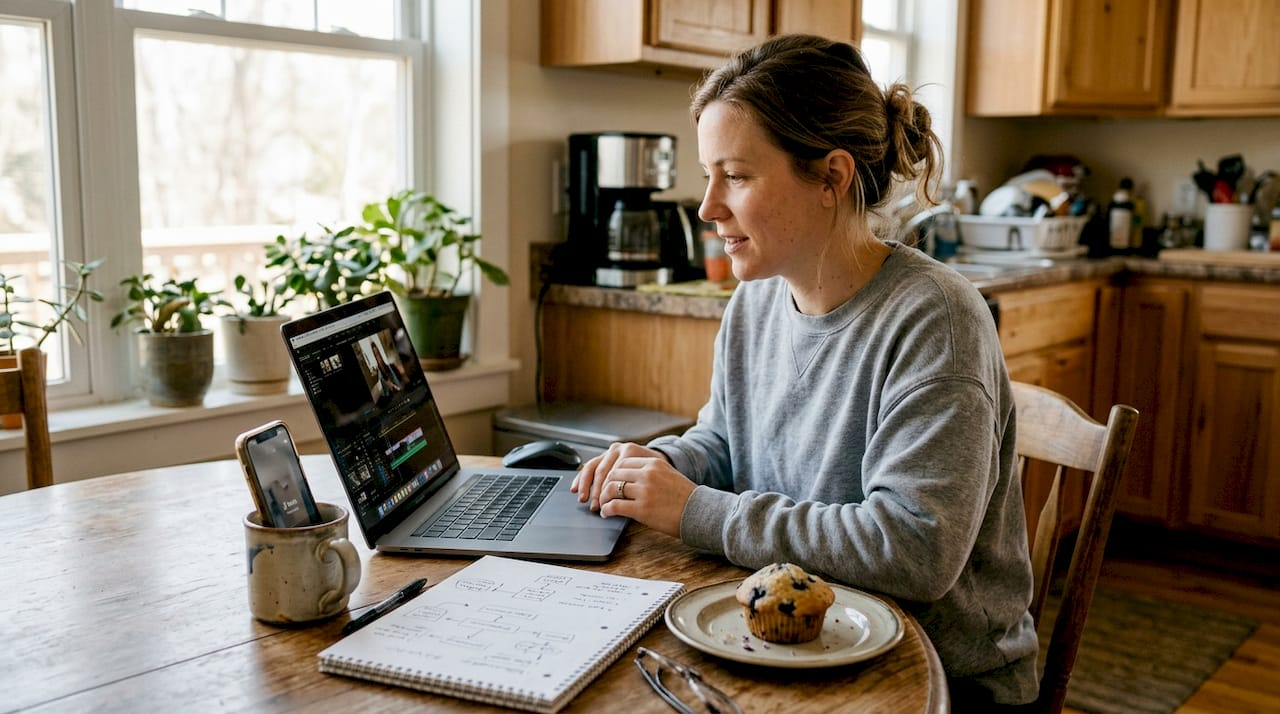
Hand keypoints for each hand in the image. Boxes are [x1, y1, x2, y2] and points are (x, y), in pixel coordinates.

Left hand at [570, 442, 694, 537]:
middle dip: (604, 485)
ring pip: (611, 488)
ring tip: (603, 505)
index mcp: (654, 463)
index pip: (623, 462)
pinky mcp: (642, 509)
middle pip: (614, 474)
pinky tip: (608, 513)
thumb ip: (649, 472)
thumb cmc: (685, 498)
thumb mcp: (668, 475)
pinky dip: (607, 510)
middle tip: (601, 495)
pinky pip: (615, 505)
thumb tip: (627, 478)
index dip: (612, 473)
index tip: (609, 481)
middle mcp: (648, 474)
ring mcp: (645, 491)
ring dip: (603, 498)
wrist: (700, 513)